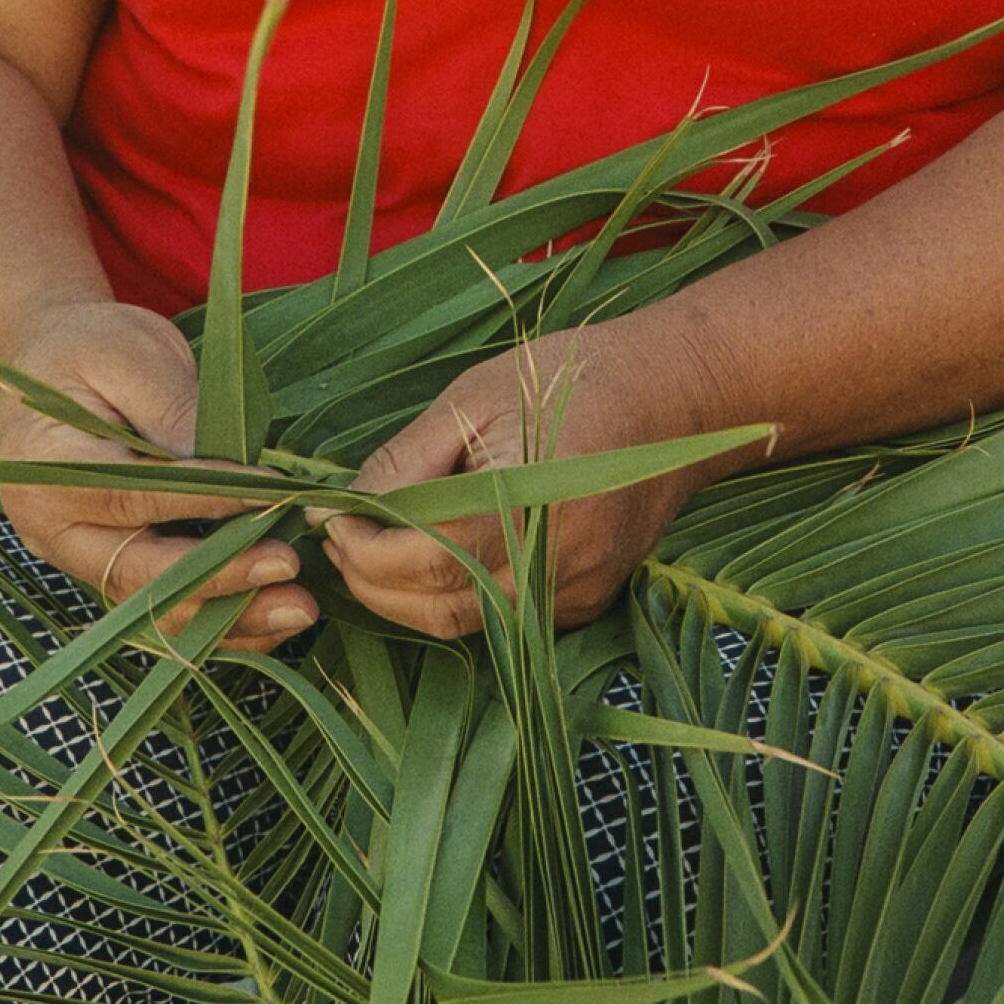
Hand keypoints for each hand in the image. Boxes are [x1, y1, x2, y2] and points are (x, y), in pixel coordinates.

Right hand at [0, 297, 316, 653]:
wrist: (48, 369)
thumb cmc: (91, 348)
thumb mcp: (130, 352)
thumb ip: (172, 407)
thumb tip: (228, 463)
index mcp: (46, 469)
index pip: (135, 496)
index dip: (208, 499)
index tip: (274, 492)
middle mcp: (52, 530)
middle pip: (138, 572)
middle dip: (221, 575)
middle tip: (290, 564)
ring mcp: (77, 558)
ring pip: (153, 607)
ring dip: (228, 614)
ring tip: (297, 607)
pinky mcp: (107, 569)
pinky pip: (162, 609)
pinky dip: (218, 619)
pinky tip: (271, 617)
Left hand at [315, 325, 723, 639]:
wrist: (674, 398)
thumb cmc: (570, 380)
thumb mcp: (474, 399)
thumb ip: (406, 462)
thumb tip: (337, 509)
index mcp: (534, 497)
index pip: (424, 557)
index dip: (363, 548)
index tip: (330, 519)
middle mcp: (562, 560)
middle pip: (439, 606)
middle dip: (373, 581)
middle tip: (340, 537)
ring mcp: (579, 591)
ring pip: (467, 623)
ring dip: (407, 597)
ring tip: (374, 546)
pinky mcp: (587, 603)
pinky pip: (503, 618)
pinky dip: (458, 595)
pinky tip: (435, 554)